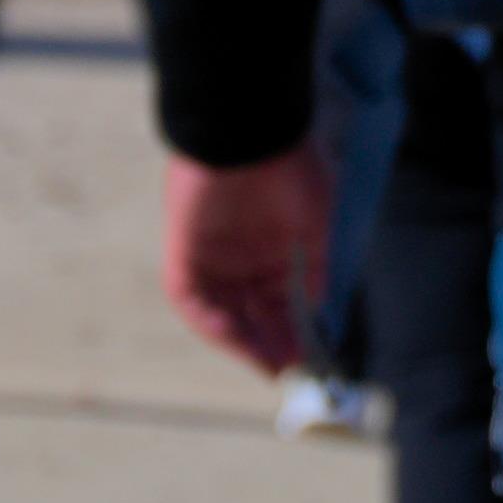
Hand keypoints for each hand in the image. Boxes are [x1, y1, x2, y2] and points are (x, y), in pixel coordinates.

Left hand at [158, 144, 332, 373]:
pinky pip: (191, 297)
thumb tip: (318, 312)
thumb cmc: (290, 171)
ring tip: (264, 362)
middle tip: (288, 372)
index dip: (292, 335)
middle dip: (269, 344)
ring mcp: (211, 256)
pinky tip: (232, 333)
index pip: (279, 304)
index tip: (307, 363)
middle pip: (251, 314)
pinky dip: (209, 319)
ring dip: (241, 339)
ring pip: (222, 312)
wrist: (250, 130)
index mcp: (273, 250)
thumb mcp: (317, 225)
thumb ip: (315, 271)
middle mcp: (241, 258)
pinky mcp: (185, 251)